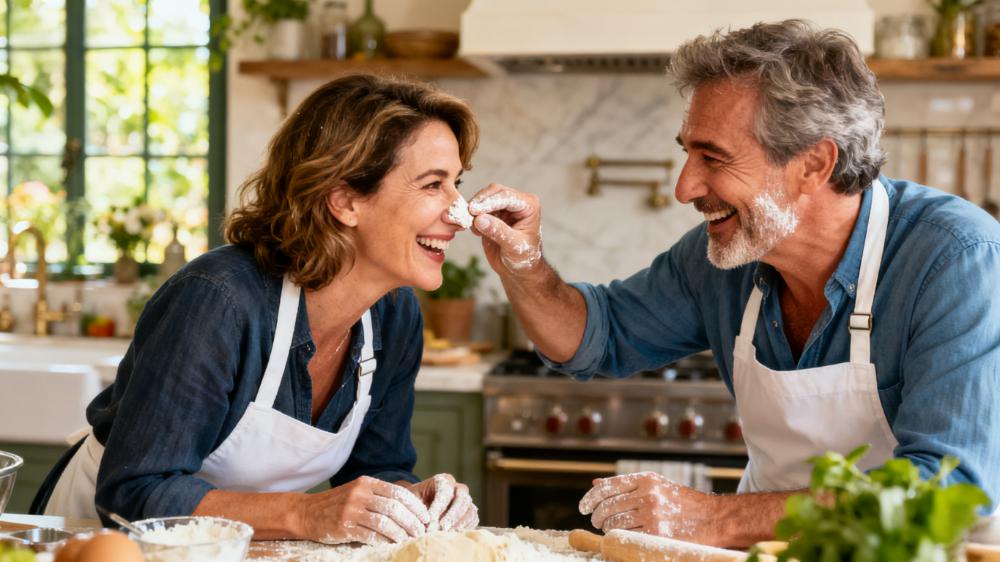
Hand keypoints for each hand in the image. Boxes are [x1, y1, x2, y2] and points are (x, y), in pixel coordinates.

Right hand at [301, 475, 429, 544]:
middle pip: (394, 508)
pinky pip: (370, 535)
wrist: (306, 512)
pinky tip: (392, 545)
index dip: (415, 506)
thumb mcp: (358, 491)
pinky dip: (384, 541)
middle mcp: (359, 494)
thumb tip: (409, 509)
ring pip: (385, 522)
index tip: (426, 517)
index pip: (398, 493)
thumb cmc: (338, 503)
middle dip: (412, 521)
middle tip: (421, 531)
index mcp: (366, 482)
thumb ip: (379, 495)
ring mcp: (351, 510)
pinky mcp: (344, 526)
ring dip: (401, 533)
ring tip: (410, 539)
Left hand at [407, 473, 478, 530]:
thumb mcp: (411, 499)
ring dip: (459, 523)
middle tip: (442, 528)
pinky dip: (464, 527)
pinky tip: (452, 534)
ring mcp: (466, 500)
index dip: (439, 506)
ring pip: (469, 510)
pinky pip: (472, 519)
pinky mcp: (469, 512)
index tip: (430, 520)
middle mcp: (457, 488)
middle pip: (462, 499)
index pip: (445, 490)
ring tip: (446, 534)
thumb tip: (422, 522)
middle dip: (452, 515)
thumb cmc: (415, 501)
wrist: (422, 505)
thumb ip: (415, 506)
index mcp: (442, 480)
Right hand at [468, 184, 542, 274]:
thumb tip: (479, 219)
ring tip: (470, 225)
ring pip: (483, 198)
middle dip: (479, 202)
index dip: (489, 202)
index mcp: (529, 205)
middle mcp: (517, 202)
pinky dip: (472, 217)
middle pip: (494, 191)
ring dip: (473, 209)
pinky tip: (476, 232)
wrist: (517, 269)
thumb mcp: (513, 246)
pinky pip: (477, 209)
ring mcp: (503, 206)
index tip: (474, 210)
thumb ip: (498, 232)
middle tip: (468, 214)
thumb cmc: (524, 258)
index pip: (507, 197)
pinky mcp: (491, 213)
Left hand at [578, 472, 722, 544]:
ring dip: (607, 528)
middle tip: (596, 522)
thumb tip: (596, 483)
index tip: (582, 507)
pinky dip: (619, 537)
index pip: (607, 487)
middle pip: (607, 506)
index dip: (589, 498)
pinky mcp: (657, 533)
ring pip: (614, 522)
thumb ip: (626, 485)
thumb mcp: (656, 485)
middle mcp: (647, 494)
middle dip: (597, 516)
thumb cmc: (684, 502)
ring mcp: (652, 514)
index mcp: (646, 479)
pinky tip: (621, 537)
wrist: (714, 518)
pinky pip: (626, 535)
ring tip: (610, 529)